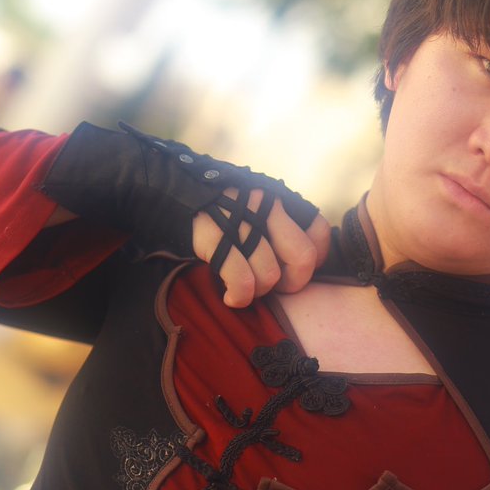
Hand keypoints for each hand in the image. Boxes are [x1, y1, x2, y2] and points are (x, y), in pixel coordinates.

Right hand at [192, 187, 330, 308]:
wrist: (171, 191)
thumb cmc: (221, 209)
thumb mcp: (257, 205)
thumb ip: (282, 224)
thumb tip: (305, 261)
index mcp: (280, 198)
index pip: (318, 232)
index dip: (313, 260)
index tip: (292, 269)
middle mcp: (266, 205)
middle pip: (303, 258)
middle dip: (291, 283)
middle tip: (273, 287)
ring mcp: (241, 220)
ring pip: (270, 274)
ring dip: (257, 292)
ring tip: (243, 288)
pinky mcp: (215, 236)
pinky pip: (242, 280)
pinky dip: (239, 297)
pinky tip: (231, 298)